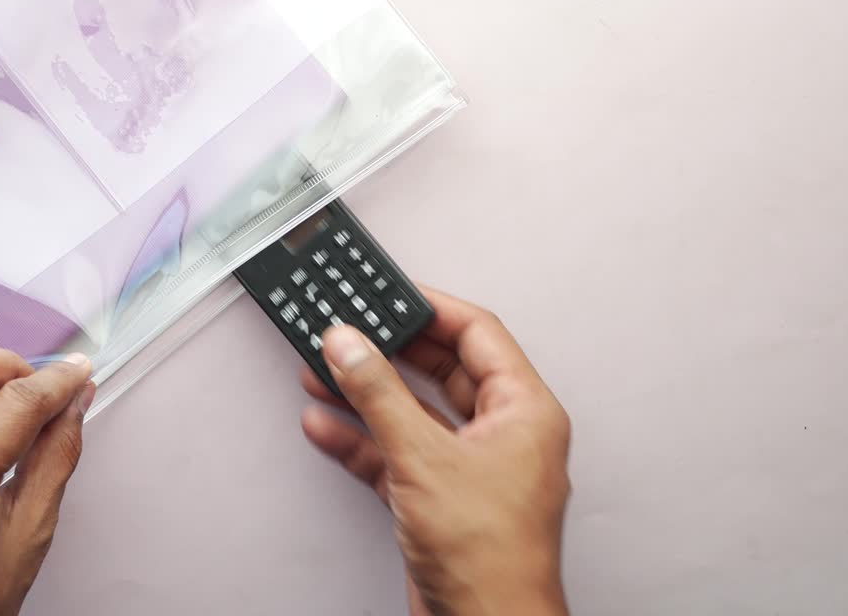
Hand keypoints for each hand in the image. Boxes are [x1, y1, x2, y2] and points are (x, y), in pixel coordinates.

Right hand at [301, 288, 570, 615]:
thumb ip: (379, 394)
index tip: (392, 292)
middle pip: (441, 370)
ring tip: (323, 370)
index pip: (478, 334)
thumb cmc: (490, 556)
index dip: (432, 308)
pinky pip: (396, 453)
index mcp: (523, 411)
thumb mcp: (423, 457)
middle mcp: (501, 433)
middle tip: (351, 329)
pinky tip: (325, 424)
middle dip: (389, 352)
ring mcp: (469, 467)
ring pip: (412, 412)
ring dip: (366, 394)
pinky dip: (360, 439)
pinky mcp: (439, 498)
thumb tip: (349, 345)